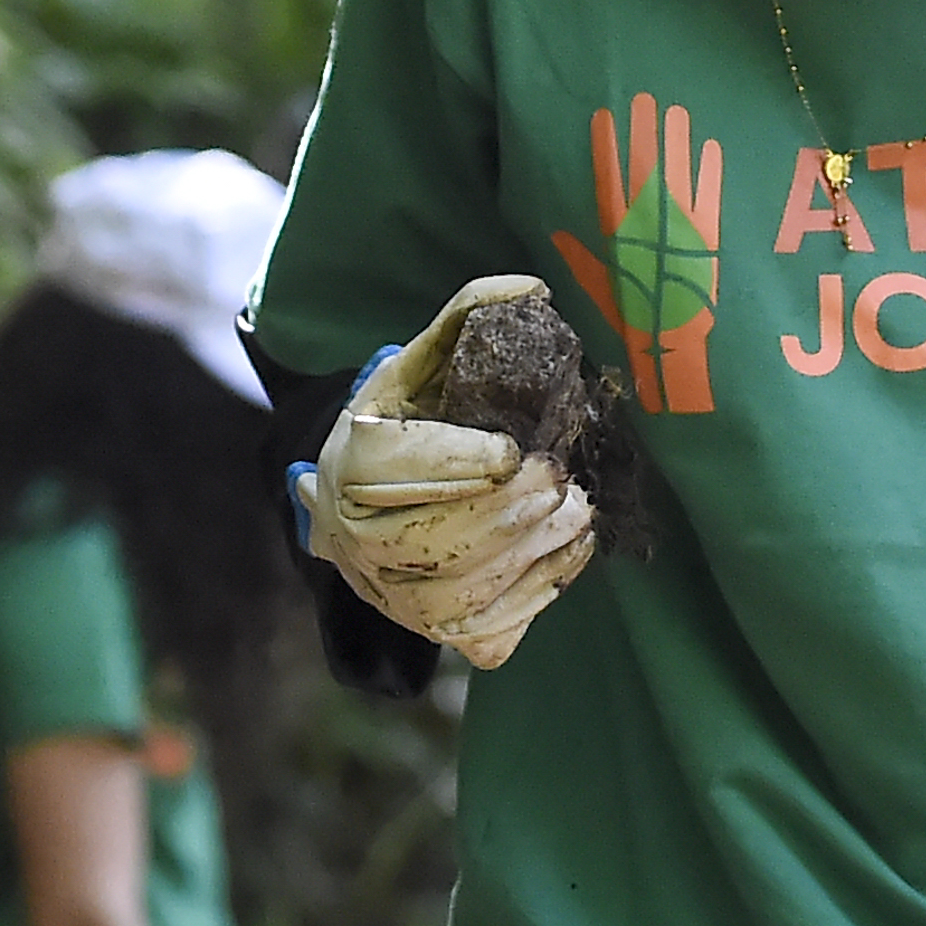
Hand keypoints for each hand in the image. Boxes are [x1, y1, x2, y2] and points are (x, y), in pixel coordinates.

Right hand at [294, 276, 599, 668]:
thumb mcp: (418, 367)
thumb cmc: (405, 426)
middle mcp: (360, 546)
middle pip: (438, 541)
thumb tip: (531, 288)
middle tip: (558, 479)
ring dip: (535, 549)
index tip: (514, 450)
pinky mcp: (444, 637)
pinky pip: (495, 632)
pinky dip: (541, 593)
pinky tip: (567, 548)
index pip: (399, 472)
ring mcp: (400, 602)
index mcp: (348, 468)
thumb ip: (464, 319)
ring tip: (576, 510)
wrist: (373, 508)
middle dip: (510, 512)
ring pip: (469, 591)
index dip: (463, 464)